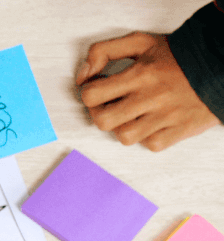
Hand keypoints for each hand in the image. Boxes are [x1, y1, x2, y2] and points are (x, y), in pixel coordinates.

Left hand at [77, 32, 219, 151]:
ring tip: (129, 114)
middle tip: (108, 104)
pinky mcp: (180, 130)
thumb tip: (84, 74)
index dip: (88, 92)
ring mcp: (167, 116)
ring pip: (124, 137)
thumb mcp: (140, 42)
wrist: (219, 66)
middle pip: (103, 121)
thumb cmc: (178, 56)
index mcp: (140, 74)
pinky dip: (146, 137)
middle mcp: (152, 97)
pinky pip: (151, 144)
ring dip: (121, 127)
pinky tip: (150, 122)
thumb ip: (104, 51)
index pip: (92, 95)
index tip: (98, 87)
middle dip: (99, 113)